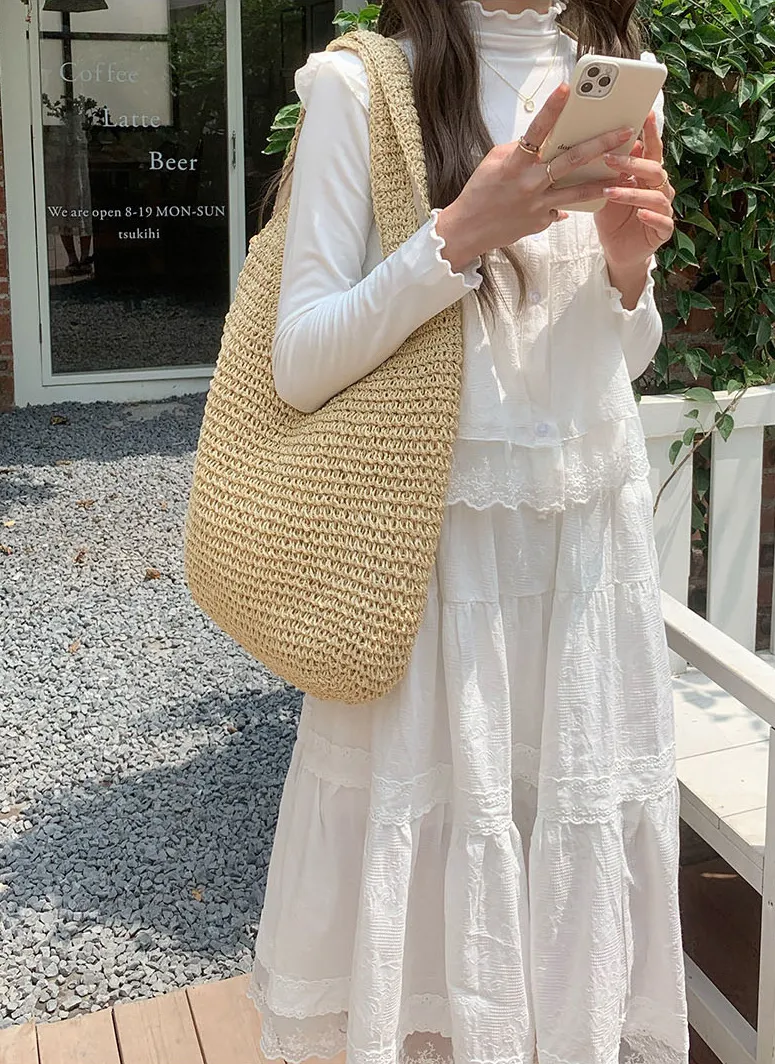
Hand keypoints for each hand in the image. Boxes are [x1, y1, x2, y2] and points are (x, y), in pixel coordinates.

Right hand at [435, 84, 633, 271]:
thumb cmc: (480, 192)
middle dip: (600, 145)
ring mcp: (538, 205)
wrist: (468, 230)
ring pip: (578, 192)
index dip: (552, 108)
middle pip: (571, 161)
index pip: (537, 130)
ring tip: (627, 174)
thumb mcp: (494, 163)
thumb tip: (542, 143)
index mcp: (515, 164)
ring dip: (604, 181)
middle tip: (624, 133)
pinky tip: (583, 199)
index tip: (568, 89)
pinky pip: (561, 209)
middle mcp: (530, 183)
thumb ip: (519, 150)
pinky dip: (570, 203)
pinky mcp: (541, 221)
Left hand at [595, 110, 674, 272]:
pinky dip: (651, 216)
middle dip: (633, 164)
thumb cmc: (613, 217)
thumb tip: (600, 145)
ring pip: (656, 196)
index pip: (652, 150)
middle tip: (610, 159)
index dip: (651, 134)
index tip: (646, 115)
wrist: (617, 250)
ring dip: (633, 193)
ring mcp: (663, 210)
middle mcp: (659, 189)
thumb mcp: (606, 191)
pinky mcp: (663, 230)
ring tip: (611, 192)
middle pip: (655, 170)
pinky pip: (662, 222)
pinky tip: (640, 214)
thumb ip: (609, 172)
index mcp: (647, 176)